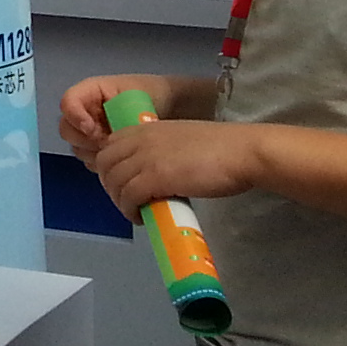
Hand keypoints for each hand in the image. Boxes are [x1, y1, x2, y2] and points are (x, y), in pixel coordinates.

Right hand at [57, 72, 183, 158]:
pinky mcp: (97, 148)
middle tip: (108, 143)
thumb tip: (108, 138)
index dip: (76, 117)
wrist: (168, 106)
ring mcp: (89, 131)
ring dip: (94, 152)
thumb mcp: (134, 95)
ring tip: (119, 150)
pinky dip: (102, 162)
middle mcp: (84, 112)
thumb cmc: (151, 96)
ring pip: (77, 147)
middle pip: (67, 129)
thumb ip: (117, 111)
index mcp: (89, 93)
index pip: (68, 103)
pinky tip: (119, 158)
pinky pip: (90, 160)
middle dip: (86, 140)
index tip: (93, 129)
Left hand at [88, 114, 264, 215]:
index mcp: (146, 128)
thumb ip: (161, 151)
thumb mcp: (180, 141)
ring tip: (135, 212)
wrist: (242, 152)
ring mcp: (146, 157)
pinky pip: (129, 195)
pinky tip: (141, 217)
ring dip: (119, 201)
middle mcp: (140, 139)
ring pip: (114, 181)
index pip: (109, 145)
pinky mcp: (156, 177)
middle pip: (104, 163)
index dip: (111, 167)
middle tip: (128, 201)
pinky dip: (129, 209)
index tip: (124, 183)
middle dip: (110, 185)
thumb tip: (154, 174)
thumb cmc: (221, 149)